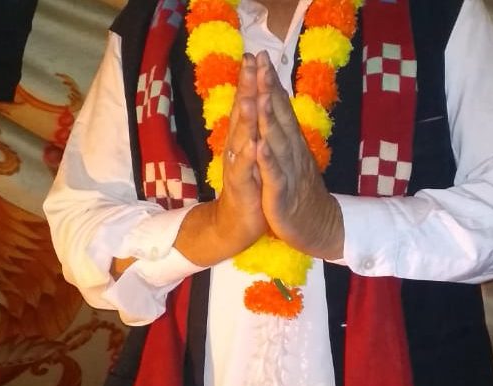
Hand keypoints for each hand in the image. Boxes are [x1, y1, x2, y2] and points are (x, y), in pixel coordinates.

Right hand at [213, 53, 266, 251]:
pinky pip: (244, 172)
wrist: (236, 223)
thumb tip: (255, 99)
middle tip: (250, 62)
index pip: (247, 105)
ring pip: (241, 139)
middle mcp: (238, 148)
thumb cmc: (250, 186)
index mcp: (243, 139)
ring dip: (246, 119)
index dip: (250, 81)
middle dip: (246, 89)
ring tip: (252, 97)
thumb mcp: (253, 153)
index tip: (255, 55)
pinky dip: (250, 159)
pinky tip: (254, 146)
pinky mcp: (242, 188)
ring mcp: (238, 167)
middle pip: (242, 114)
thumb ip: (252, 128)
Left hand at [254, 52, 343, 259]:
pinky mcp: (281, 196)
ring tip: (262, 95)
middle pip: (281, 117)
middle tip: (262, 62)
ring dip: (270, 119)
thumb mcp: (295, 158)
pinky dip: (268, 160)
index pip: (282, 108)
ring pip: (278, 142)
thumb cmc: (303, 193)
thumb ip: (287, 133)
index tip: (263, 56)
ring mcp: (288, 173)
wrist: (320, 228)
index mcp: (293, 144)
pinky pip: (275, 176)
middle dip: (271, 89)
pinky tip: (261, 146)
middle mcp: (293, 153)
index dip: (272, 83)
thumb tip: (280, 105)